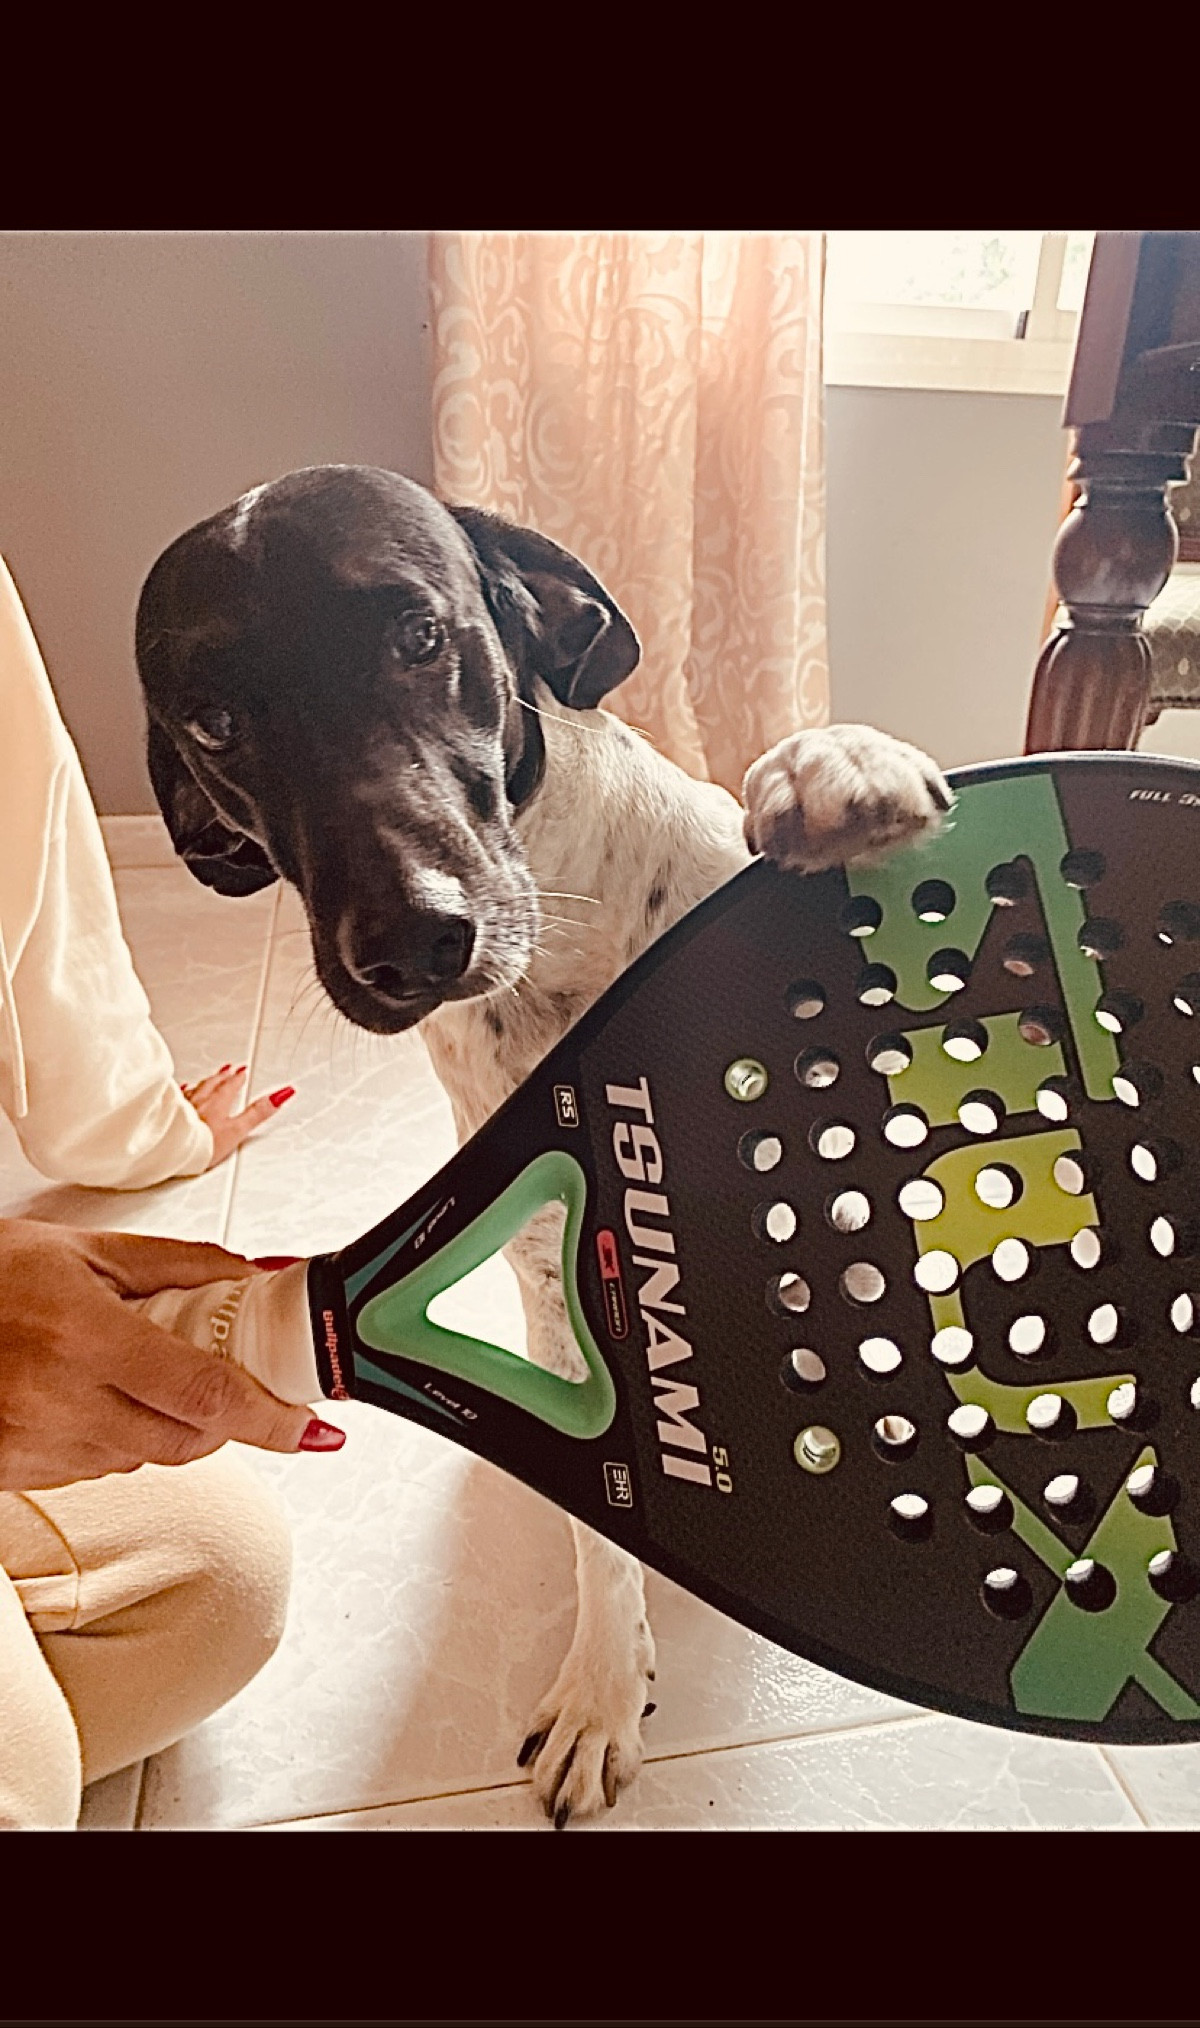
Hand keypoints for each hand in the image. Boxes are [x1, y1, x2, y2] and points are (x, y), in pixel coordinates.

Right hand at [0, 1219, 341, 1491]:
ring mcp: (36, 1446)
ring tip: (135, 1369)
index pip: (206, 1393)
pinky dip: (117, 1437)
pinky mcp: (17, 1473)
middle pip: (189, 1439)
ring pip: (145, 1457)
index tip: (312, 1427)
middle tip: (232, 1380)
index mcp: (85, 1336)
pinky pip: (97, 1468)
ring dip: (166, 1423)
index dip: (270, 1417)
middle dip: (222, 1417)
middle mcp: (60, 1401)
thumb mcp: (86, 1250)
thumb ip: (183, 1266)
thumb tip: (262, 1275)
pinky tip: (91, 1394)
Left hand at [180, 1064, 295, 1169]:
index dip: (238, 1078)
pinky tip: (183, 1090)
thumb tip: (281, 1095)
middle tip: (229, 1069)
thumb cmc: (202, 1144)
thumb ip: (258, 1113)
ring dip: (206, 1082)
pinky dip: (184, 1092)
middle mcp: (200, 1100)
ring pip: (196, 1089)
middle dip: (223, 1076)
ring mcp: (183, 1106)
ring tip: (211, 1077)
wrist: (172, 1151)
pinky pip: (178, 1098)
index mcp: (218, 1102)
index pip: (231, 1086)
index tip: (243, 1071)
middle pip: (213, 1084)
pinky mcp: (170, 1115)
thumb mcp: (238, 1130)